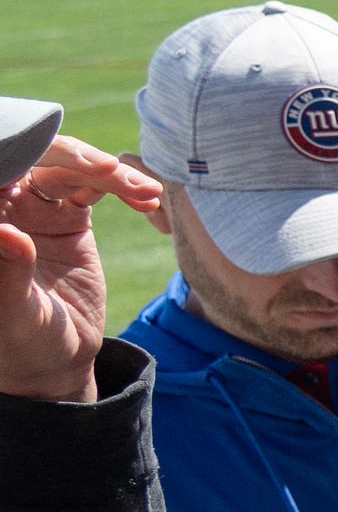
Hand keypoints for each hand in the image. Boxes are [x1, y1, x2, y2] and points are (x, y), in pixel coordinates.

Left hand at [0, 138, 163, 403]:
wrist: (53, 362)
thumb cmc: (20, 343)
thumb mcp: (15, 315)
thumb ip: (8, 273)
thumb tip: (6, 231)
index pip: (1, 164)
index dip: (24, 150)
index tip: (64, 159)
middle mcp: (4, 206)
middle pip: (35, 158)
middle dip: (72, 157)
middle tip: (108, 171)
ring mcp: (35, 208)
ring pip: (67, 168)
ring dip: (108, 173)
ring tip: (147, 193)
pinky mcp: (68, 216)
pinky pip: (94, 186)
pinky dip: (124, 188)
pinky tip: (149, 201)